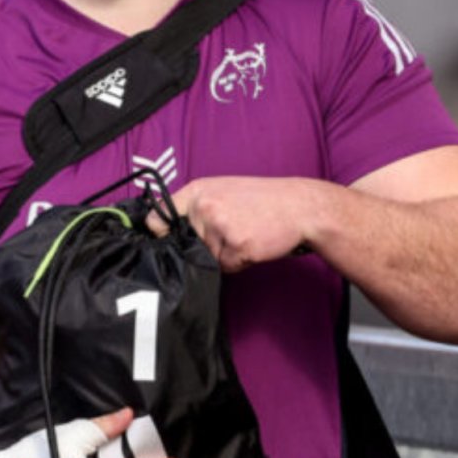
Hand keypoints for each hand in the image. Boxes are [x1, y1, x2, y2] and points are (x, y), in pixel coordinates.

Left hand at [160, 176, 319, 270]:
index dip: (157, 233)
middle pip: (187, 245)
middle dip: (206, 246)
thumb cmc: (262, 200)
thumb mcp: (223, 190)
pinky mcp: (237, 246)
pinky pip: (228, 267)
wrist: (300, 206)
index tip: (163, 240)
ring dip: (225, 255)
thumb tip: (166, 230)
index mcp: (197, 191)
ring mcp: (220, 226)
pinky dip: (240, 262)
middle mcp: (204, 207)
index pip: (157, 216)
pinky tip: (255, 243)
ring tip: (247, 233)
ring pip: (208, 259)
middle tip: (233, 229)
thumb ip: (196, 207)